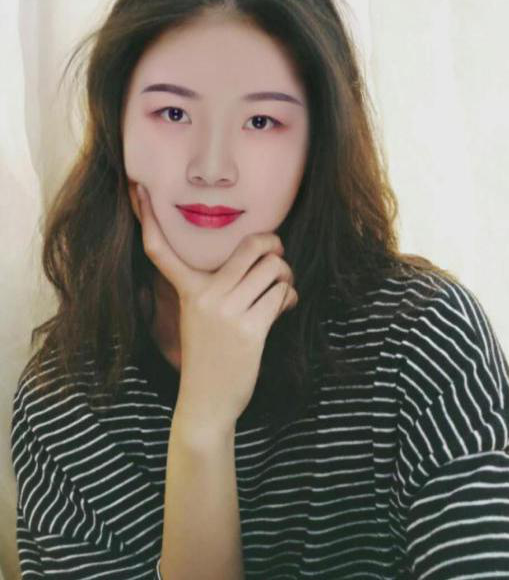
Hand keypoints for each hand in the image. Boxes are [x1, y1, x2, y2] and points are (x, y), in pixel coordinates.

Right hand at [132, 182, 297, 433]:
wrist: (206, 402)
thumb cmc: (208, 355)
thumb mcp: (199, 316)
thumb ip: (217, 286)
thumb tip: (260, 257)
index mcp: (187, 290)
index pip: (161, 250)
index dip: (147, 217)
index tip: (136, 188)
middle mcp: (205, 296)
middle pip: (251, 246)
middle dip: (273, 245)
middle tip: (276, 254)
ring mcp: (227, 312)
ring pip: (274, 269)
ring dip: (286, 277)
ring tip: (280, 289)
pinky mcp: (251, 330)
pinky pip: (282, 294)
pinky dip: (290, 297)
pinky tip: (284, 306)